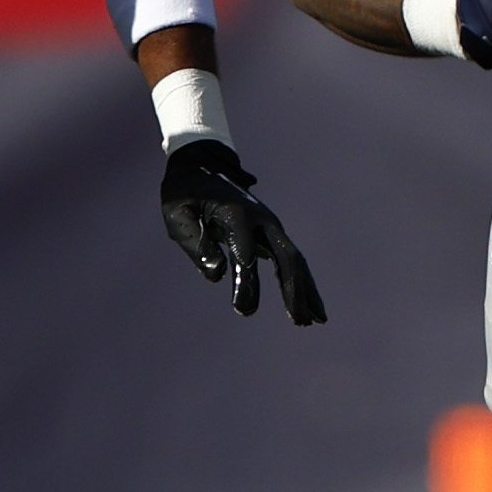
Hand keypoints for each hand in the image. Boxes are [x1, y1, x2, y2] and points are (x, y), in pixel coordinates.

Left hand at [162, 141, 326, 324]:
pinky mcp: (271, 235)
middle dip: (293, 288)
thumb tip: (216, 274)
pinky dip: (303, 284)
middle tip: (298, 322)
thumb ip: (196, 242)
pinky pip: (291, 261)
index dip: (247, 278)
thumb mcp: (178, 214)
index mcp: (235, 212)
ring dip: (305, 290)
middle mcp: (261, 219)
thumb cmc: (184, 195)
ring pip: (295, 260)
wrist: (201, 168)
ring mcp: (270, 226)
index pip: (245, 248)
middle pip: (286, 254)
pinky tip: (311, 309)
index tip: (243, 308)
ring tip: (313, 322)